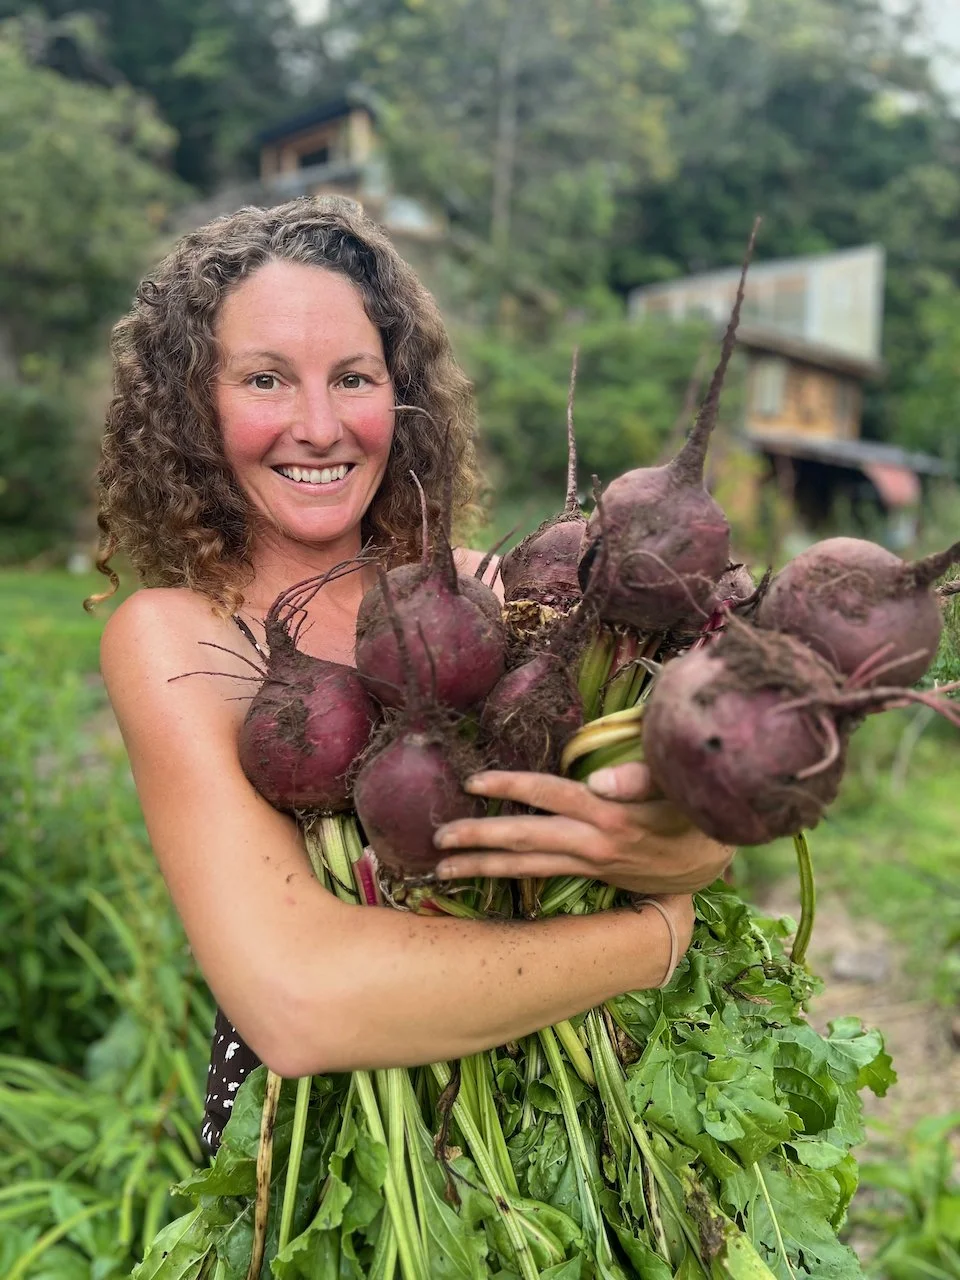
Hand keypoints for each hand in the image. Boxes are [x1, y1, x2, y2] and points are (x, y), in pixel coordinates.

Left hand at [432, 763, 733, 894]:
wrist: (717, 863)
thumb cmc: (698, 812)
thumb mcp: (680, 791)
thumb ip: (642, 779)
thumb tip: (597, 779)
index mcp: (610, 816)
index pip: (551, 796)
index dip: (511, 787)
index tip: (473, 782)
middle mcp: (594, 844)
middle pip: (526, 841)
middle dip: (479, 840)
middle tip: (437, 839)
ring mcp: (591, 863)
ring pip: (528, 867)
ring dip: (484, 867)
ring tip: (443, 868)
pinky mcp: (593, 873)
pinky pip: (542, 875)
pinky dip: (509, 875)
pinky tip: (483, 874)